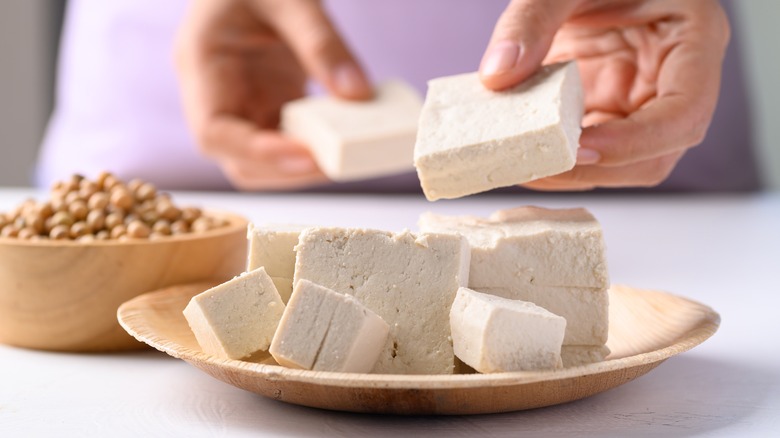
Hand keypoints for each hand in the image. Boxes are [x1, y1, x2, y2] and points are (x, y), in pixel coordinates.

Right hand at [175, 0, 371, 189]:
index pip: (213, 132)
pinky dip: (316, 148)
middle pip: (237, 161)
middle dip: (285, 170)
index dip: (257, 154)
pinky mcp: (268, 107)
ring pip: (263, 162)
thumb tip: (359, 95)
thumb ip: (322, 43)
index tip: (305, 156)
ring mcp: (241, 105)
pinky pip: (288, 142)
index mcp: (200, 65)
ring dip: (302, 167)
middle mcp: (215, 95)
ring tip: (346, 155)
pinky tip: (347, 139)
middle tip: (336, 162)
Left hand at [479, 0, 728, 189]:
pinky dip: (554, 158)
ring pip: (619, 165)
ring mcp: (640, 103)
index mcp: (692, 42)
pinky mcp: (607, 112)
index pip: (685, 114)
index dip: (637, 142)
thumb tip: (497, 76)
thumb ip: (531, 19)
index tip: (582, 148)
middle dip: (595, 169)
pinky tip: (517, 152)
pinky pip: (587, 151)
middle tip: (534, 166)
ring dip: (570, 173)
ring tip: (516, 164)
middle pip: (654, 156)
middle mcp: (673, 84)